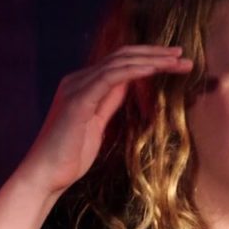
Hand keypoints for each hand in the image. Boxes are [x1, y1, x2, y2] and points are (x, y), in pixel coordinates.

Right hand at [15, 45, 192, 196]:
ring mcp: (77, 87)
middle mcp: (78, 79)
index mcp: (83, 84)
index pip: (120, 62)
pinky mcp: (78, 100)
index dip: (148, 58)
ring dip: (151, 60)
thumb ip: (109, 103)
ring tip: (176, 61)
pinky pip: (109, 78)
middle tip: (182, 55)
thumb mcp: (97, 124)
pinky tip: (154, 69)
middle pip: (122, 56)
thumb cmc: (71, 154)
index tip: (174, 60)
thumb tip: (127, 87)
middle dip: (155, 54)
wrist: (46, 174)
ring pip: (119, 63)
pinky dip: (134, 71)